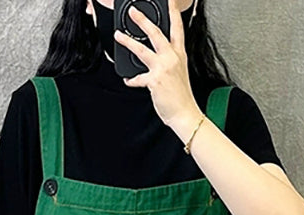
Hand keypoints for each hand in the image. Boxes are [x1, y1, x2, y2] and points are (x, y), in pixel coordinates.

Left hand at [115, 0, 200, 130]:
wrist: (185, 113)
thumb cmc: (181, 96)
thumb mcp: (179, 72)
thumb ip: (169, 60)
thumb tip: (154, 56)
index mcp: (179, 54)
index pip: (177, 28)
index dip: (173, 13)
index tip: (170, 2)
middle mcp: (171, 58)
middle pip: (156, 33)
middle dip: (143, 20)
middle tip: (133, 12)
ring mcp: (163, 68)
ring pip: (142, 50)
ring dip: (128, 41)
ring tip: (118, 35)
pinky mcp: (154, 80)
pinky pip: (138, 77)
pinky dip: (132, 80)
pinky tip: (128, 80)